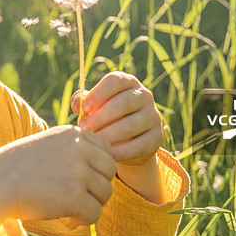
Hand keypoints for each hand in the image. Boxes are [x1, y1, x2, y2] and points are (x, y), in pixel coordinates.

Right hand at [0, 125, 116, 226]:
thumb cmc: (16, 167)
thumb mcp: (46, 144)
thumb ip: (71, 149)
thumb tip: (98, 169)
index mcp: (71, 133)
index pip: (106, 148)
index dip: (98, 167)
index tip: (83, 179)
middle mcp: (78, 148)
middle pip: (110, 170)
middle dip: (98, 186)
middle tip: (79, 196)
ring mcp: (78, 172)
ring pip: (105, 192)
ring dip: (91, 204)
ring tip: (71, 208)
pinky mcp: (75, 196)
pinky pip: (95, 213)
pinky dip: (84, 220)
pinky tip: (68, 218)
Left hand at [71, 72, 165, 201]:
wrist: (126, 142)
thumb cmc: (104, 117)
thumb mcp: (94, 106)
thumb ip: (82, 101)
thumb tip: (78, 104)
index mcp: (128, 82)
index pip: (115, 81)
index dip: (99, 93)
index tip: (84, 108)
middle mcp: (144, 95)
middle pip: (124, 102)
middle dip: (101, 116)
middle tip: (84, 127)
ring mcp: (153, 116)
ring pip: (131, 125)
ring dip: (109, 134)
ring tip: (94, 140)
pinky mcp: (157, 137)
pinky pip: (139, 145)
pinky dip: (122, 151)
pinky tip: (108, 153)